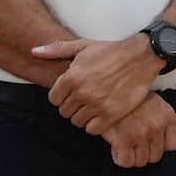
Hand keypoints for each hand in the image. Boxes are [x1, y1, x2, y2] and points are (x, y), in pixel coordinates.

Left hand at [36, 36, 163, 134]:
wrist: (141, 56)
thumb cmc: (111, 51)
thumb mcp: (83, 46)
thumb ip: (57, 50)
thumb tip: (34, 51)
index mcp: (71, 77)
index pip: (54, 99)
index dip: (62, 97)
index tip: (72, 93)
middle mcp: (82, 92)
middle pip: (65, 112)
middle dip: (72, 107)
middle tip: (84, 100)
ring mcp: (97, 104)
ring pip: (78, 122)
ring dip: (84, 116)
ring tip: (93, 107)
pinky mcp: (112, 113)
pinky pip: (93, 129)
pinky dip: (95, 125)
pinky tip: (101, 115)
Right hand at [101, 93, 175, 168]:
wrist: (110, 89)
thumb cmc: (132, 97)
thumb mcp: (157, 103)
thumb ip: (173, 118)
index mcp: (167, 118)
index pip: (173, 145)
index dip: (162, 145)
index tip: (152, 141)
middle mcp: (156, 127)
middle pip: (156, 156)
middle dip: (145, 152)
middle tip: (135, 143)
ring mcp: (140, 135)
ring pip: (141, 161)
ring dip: (132, 156)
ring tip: (126, 145)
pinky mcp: (122, 140)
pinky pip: (126, 162)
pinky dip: (120, 158)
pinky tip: (117, 148)